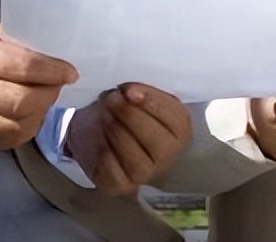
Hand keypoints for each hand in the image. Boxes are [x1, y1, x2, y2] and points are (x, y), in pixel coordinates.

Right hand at [0, 21, 76, 150]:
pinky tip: (30, 113)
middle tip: (58, 84)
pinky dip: (28, 126)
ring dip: (41, 111)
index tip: (71, 72)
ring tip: (43, 97)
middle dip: (50, 93)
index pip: (24, 67)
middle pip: (23, 101)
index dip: (53, 72)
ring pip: (20, 124)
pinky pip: (11, 139)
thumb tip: (59, 56)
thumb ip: (22, 43)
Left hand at [66, 83, 191, 195]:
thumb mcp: (138, 92)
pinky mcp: (120, 184)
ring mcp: (146, 174)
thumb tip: (131, 91)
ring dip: (117, 133)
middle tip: (112, 100)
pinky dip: (104, 151)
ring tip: (104, 114)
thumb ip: (142, 90)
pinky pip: (114, 172)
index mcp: (179, 130)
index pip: (176, 121)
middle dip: (131, 117)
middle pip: (157, 143)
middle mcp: (168, 156)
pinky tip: (99, 135)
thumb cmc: (124, 105)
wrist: (95, 125)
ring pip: (136, 161)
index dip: (152, 104)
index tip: (130, 90)